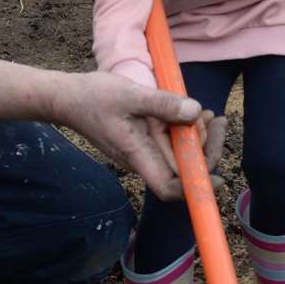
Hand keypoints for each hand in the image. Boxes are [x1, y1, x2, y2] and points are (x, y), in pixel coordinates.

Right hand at [52, 71, 216, 198]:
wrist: (66, 98)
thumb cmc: (93, 98)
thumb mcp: (131, 95)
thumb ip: (163, 104)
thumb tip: (194, 113)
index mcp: (137, 155)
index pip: (169, 187)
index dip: (195, 189)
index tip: (218, 176)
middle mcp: (141, 159)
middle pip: (180, 170)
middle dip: (205, 149)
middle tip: (216, 121)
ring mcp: (140, 151)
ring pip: (176, 155)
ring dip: (196, 137)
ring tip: (206, 113)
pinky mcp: (139, 141)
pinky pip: (167, 143)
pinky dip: (182, 130)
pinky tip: (191, 112)